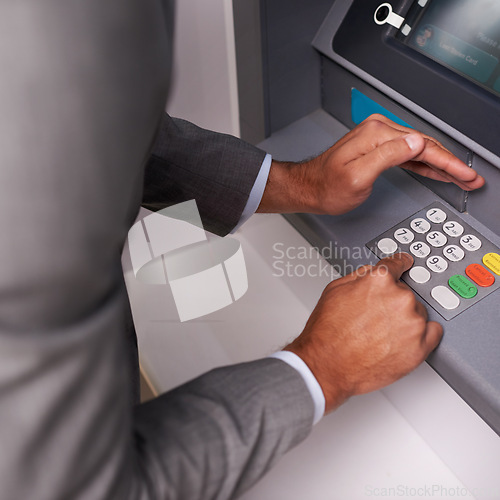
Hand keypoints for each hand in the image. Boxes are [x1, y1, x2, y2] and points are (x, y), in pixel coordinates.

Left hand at [258, 114, 484, 214]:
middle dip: (451, 162)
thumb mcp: (357, 177)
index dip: (448, 162)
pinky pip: (408, 154)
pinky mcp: (376, 148)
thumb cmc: (327, 187)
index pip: (422, 145)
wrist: (309, 188)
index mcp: (376, 135)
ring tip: (461, 176)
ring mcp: (378, 139)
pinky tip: (436, 170)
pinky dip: (425, 163)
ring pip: (419, 149)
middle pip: (425, 144)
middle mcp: (378, 132)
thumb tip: (414, 142)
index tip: (465, 175)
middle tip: (470, 178)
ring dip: (441, 163)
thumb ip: (387, 157)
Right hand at [284, 253, 442, 412]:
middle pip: (405, 292)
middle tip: (374, 319)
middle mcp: (400, 298)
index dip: (400, 264)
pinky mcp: (420, 347)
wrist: (327, 365)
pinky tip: (403, 340)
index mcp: (379, 280)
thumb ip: (360, 276)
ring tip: (381, 334)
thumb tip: (372, 274)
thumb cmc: (327, 333)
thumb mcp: (334, 290)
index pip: (397, 264)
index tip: (406, 263)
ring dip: (405, 320)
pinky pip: (434, 333)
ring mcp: (412, 323)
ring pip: (418, 313)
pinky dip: (422, 335)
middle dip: (392, 303)